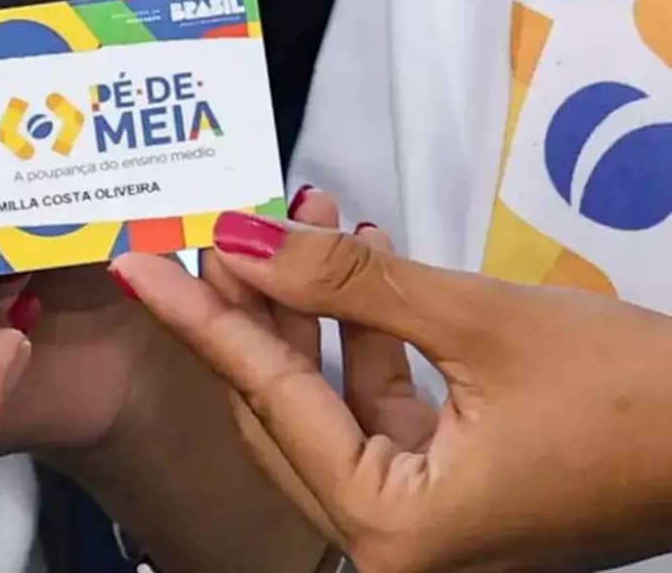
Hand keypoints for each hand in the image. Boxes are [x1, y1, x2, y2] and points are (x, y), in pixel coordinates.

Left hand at [114, 194, 671, 572]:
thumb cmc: (638, 396)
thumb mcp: (478, 322)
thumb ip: (345, 280)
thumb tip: (238, 239)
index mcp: (391, 531)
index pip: (266, 400)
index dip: (198, 319)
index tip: (137, 264)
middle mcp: (395, 549)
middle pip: (286, 411)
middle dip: (258, 308)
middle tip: (221, 227)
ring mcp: (425, 529)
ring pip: (330, 408)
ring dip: (319, 314)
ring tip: (310, 219)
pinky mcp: (454, 498)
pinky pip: (382, 417)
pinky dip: (371, 345)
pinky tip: (366, 268)